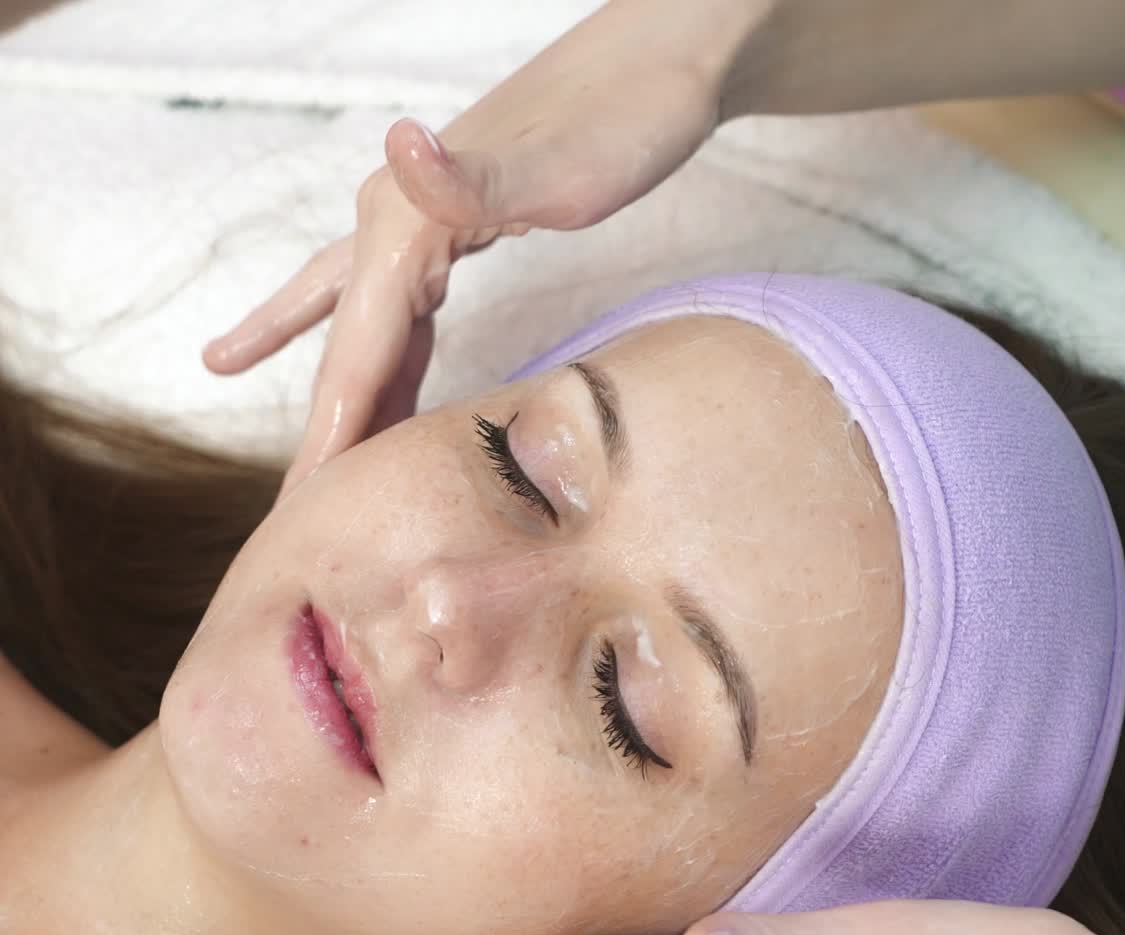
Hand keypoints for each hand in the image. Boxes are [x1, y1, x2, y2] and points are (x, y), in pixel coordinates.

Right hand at [201, 0, 735, 502]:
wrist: (663, 59)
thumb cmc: (627, 117)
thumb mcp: (563, 165)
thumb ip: (478, 177)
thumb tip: (399, 144)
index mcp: (406, 224)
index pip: (355, 352)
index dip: (332, 435)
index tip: (306, 511)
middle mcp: (395, 224)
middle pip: (345, 350)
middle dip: (321, 434)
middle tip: (291, 516)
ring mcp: (420, 228)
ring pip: (361, 333)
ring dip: (339, 401)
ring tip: (306, 468)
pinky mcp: (452, 233)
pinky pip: (396, 314)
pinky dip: (378, 359)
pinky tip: (373, 386)